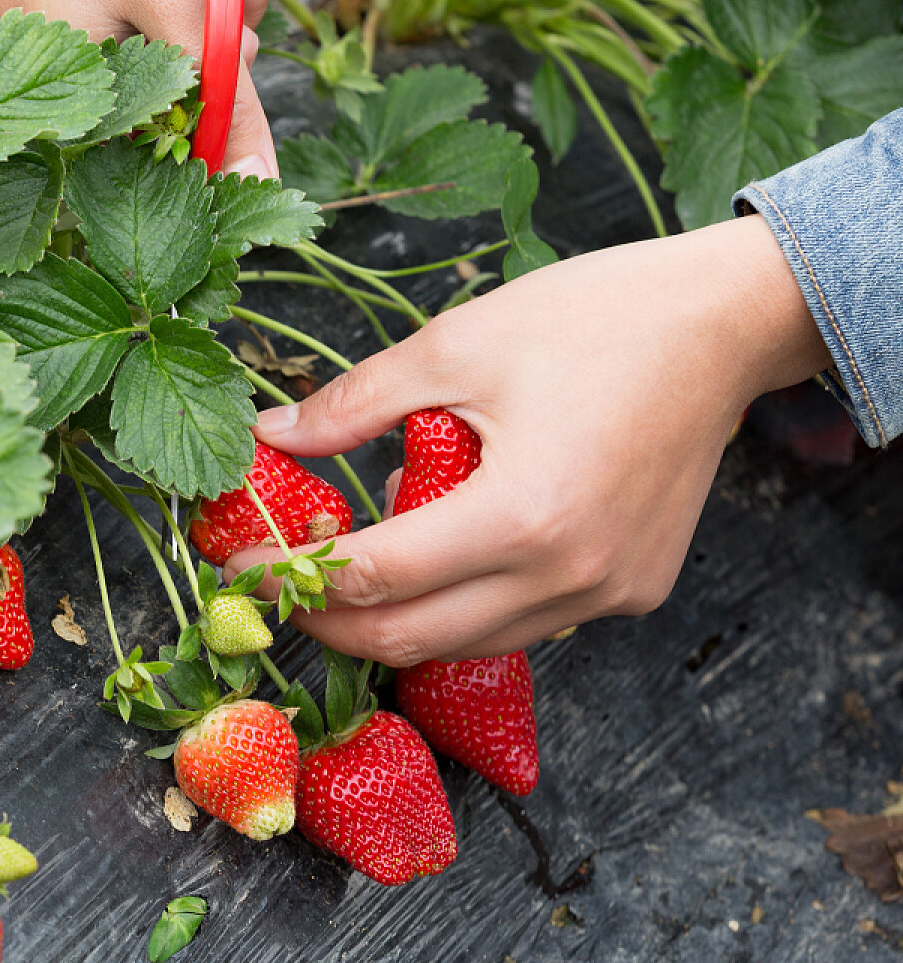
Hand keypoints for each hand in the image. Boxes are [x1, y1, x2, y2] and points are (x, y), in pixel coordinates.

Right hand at [0, 0, 278, 177]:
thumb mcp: (184, 1)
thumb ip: (225, 102)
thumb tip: (254, 183)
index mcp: (62, 94)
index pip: (155, 149)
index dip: (216, 112)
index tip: (243, 62)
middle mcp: (54, 67)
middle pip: (171, 88)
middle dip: (224, 31)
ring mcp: (63, 21)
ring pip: (170, 33)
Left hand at [226, 216, 832, 663]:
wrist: (723, 322)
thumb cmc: (596, 319)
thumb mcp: (455, 346)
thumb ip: (354, 404)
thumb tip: (272, 434)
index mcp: (521, 514)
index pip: (376, 576)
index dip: (293, 577)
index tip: (238, 567)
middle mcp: (568, 575)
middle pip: (414, 636)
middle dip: (330, 623)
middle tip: (275, 590)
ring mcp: (607, 593)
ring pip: (469, 643)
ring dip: (398, 619)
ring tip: (346, 571)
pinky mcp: (632, 590)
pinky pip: (525, 622)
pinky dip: (466, 604)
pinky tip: (437, 554)